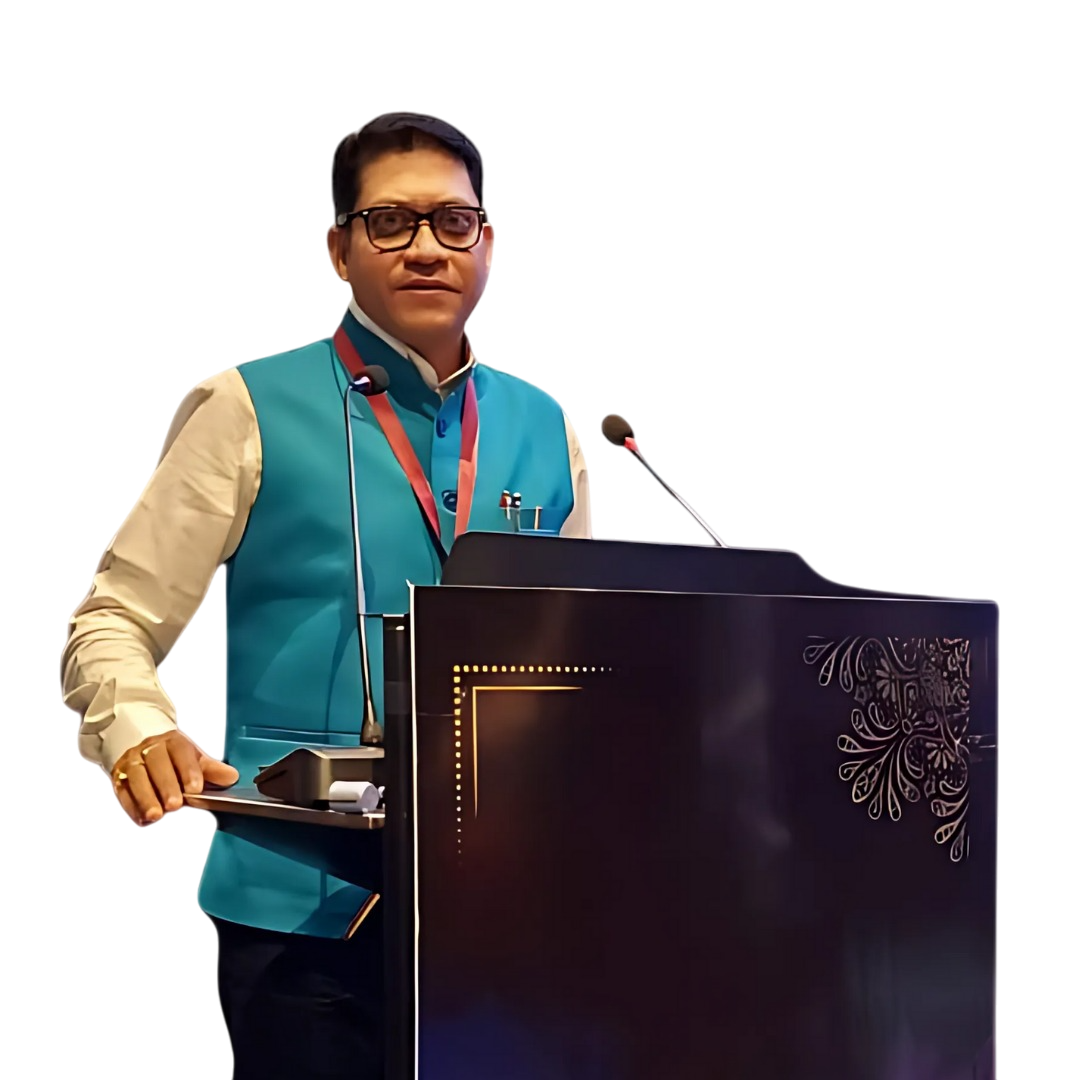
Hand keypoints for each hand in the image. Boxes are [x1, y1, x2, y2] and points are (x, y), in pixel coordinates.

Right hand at [109, 730, 239, 827]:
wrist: (143, 745)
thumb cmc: (174, 756)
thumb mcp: (195, 758)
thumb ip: (211, 769)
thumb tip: (231, 777)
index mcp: (172, 741)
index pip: (180, 752)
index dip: (188, 770)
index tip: (195, 788)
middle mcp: (150, 749)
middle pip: (156, 764)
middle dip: (166, 786)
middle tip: (175, 805)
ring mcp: (131, 762)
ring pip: (136, 777)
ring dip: (145, 797)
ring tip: (156, 815)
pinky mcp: (118, 777)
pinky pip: (121, 790)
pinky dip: (130, 805)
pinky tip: (141, 819)